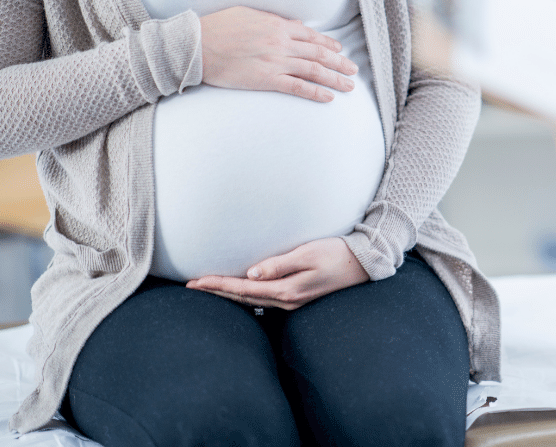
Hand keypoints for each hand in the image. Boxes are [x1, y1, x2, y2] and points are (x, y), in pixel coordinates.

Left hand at [186, 237, 370, 309]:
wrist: (363, 264)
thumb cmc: (337, 254)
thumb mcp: (308, 254)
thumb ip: (279, 264)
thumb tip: (251, 274)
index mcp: (286, 290)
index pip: (243, 288)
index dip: (217, 285)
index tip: (195, 282)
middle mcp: (286, 300)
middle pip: (243, 298)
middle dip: (217, 292)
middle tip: (191, 287)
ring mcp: (292, 301)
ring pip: (251, 301)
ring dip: (229, 296)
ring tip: (209, 290)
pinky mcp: (297, 296)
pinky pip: (263, 299)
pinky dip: (245, 296)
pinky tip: (239, 292)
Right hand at [199, 6, 359, 102]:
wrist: (197, 45)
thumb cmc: (218, 27)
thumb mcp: (248, 13)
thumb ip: (273, 18)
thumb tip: (294, 24)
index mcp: (277, 25)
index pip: (311, 35)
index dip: (329, 44)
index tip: (340, 50)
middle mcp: (281, 43)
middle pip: (319, 53)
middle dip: (339, 62)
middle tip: (353, 70)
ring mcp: (276, 62)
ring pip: (314, 70)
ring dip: (335, 79)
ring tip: (349, 86)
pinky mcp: (267, 80)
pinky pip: (297, 87)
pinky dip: (316, 92)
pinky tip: (329, 98)